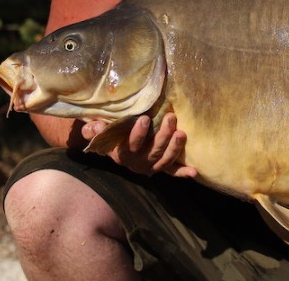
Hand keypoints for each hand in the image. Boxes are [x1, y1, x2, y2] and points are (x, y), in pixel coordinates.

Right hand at [82, 112, 197, 177]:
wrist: (114, 144)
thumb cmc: (108, 132)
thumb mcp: (98, 129)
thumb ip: (95, 129)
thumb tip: (95, 126)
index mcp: (121, 154)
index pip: (130, 145)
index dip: (138, 134)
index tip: (146, 118)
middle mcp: (137, 163)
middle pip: (152, 151)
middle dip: (163, 135)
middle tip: (171, 117)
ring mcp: (150, 165)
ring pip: (164, 160)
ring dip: (174, 148)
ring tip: (181, 133)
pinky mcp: (161, 166)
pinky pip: (171, 171)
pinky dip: (182, 172)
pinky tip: (194, 172)